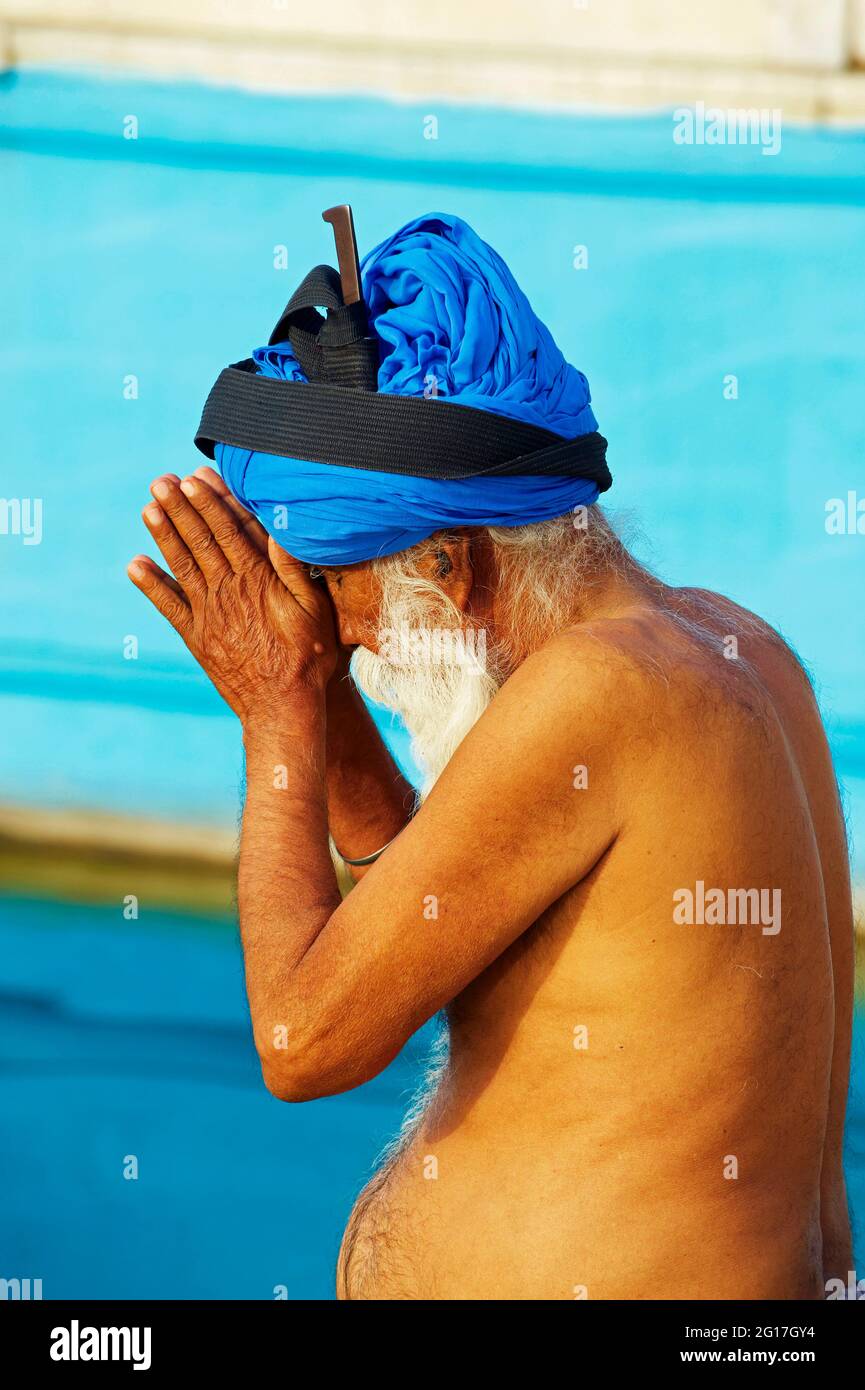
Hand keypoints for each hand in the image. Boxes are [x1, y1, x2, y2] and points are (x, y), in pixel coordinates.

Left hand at [128, 467, 337, 721]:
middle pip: (200, 542)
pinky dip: (151, 585)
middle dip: (180, 509)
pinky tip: (135, 564)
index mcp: (257, 581)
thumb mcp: (315, 610)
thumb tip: (282, 531)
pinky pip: (169, 606)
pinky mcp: (197, 637)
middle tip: (161, 481)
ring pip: (182, 567)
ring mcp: (208, 615)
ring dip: (164, 536)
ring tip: (148, 508)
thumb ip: (295, 569)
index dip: (210, 504)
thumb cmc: (308, 657)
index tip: (193, 478)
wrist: (282, 707)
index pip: (229, 533)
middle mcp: (228, 592)